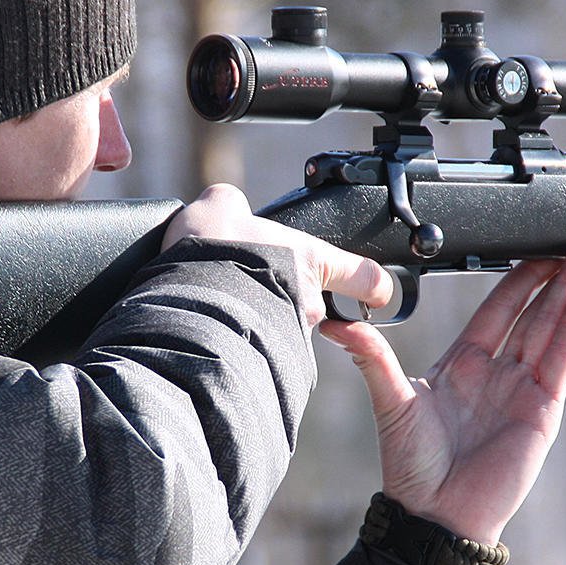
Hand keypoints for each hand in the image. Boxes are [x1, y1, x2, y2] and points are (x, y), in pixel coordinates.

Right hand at [164, 184, 393, 330]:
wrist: (187, 296)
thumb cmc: (211, 248)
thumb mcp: (220, 206)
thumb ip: (234, 205)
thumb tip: (229, 206)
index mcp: (308, 260)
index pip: (365, 277)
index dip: (375, 286)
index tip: (378, 293)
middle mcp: (307, 301)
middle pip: (309, 305)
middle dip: (284, 300)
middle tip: (249, 287)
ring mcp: (290, 334)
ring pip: (282, 329)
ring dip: (260, 320)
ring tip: (222, 306)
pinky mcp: (265, 359)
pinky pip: (259, 349)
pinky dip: (241, 338)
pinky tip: (214, 327)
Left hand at [319, 243, 565, 543]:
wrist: (433, 516)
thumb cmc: (410, 465)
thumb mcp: (390, 402)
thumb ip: (371, 357)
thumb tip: (334, 324)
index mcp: (463, 363)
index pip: (498, 307)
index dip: (519, 277)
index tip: (537, 248)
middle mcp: (497, 371)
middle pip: (533, 312)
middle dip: (556, 277)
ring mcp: (522, 389)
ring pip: (551, 330)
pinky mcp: (541, 411)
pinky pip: (558, 362)